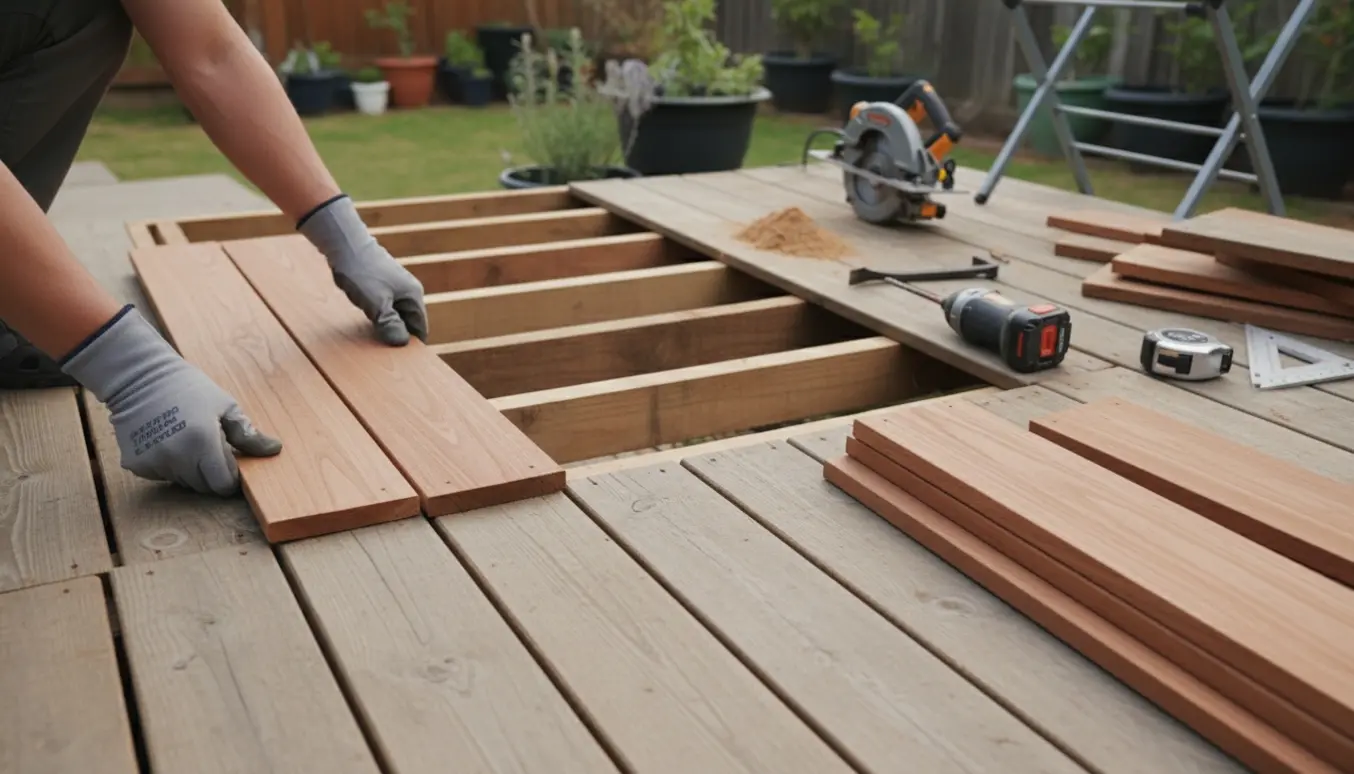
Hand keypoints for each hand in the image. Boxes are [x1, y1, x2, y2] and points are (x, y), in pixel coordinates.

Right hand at [61, 307, 281, 495]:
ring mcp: (154, 462)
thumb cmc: (188, 388)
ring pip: (183, 482)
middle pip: (204, 487)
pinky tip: (164, 440)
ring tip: (184, 438)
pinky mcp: (135, 464)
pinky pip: (161, 475)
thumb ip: (247, 433)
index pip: (224, 485)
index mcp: (203, 443)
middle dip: (210, 472)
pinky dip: (167, 464)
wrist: (139, 377)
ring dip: (189, 469)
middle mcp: (177, 457)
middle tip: (206, 444)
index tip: (229, 461)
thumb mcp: (224, 406)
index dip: (231, 476)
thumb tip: (274, 450)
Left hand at [298, 194, 427, 345]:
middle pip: (409, 322)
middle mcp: (408, 291)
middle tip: (386, 352)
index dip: (412, 344)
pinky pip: (387, 307)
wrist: (346, 245)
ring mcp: (395, 287)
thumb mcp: (377, 304)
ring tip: (376, 338)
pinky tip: (369, 322)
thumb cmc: (363, 273)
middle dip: (400, 335)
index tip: (402, 359)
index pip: (420, 327)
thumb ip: (390, 324)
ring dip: (388, 326)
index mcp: (413, 296)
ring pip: (396, 315)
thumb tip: (402, 343)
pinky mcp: (382, 285)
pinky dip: (380, 317)